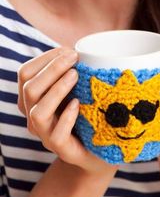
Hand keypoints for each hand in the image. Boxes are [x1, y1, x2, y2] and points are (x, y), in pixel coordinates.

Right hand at [18, 48, 117, 174]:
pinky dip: (66, 116)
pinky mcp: (61, 148)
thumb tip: (79, 48)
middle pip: (29, 88)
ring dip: (56, 89)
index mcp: (33, 99)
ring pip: (37, 112)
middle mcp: (34, 116)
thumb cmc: (86, 112)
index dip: (45, 58)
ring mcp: (45, 134)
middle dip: (52, 69)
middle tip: (74, 57)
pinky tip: (77, 103)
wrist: (98, 148)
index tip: (68, 50)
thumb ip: (72, 71)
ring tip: (76, 75)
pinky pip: (57, 134)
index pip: (25, 73)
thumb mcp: (77, 88)